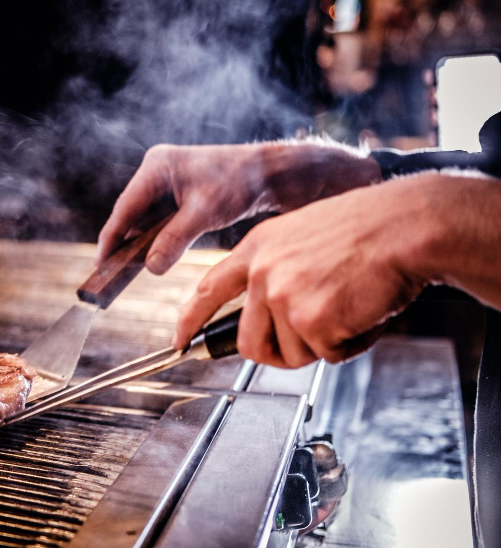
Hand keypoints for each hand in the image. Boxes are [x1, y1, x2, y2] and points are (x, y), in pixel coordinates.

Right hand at [97, 141, 380, 274]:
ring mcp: (166, 181)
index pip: (125, 208)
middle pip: (130, 213)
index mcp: (156, 166)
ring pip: (144, 219)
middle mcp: (156, 170)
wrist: (271, 173)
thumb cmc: (240, 183)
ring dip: (140, 242)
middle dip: (123, 243)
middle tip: (110, 274)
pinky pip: (158, 220)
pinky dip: (155, 238)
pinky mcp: (177, 193)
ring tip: (126, 270)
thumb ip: (174, 240)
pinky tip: (152, 257)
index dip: (111, 238)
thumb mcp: (205, 213)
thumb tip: (149, 267)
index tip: (100, 263)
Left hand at [173, 178, 436, 366]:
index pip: (207, 290)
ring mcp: (282, 297)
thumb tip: (272, 314)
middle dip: (278, 353)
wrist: (402, 225)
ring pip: (291, 353)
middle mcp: (261, 273)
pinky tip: (363, 311)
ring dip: (322, 344)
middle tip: (310, 341)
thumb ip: (276, 270)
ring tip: (347, 309)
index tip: (179, 342)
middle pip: (250, 342)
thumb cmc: (366, 229)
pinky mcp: (310, 321)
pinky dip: (351, 344)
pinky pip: (328, 355)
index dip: (190, 321)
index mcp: (256, 248)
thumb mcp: (301, 236)